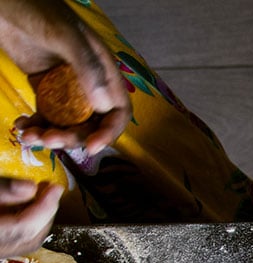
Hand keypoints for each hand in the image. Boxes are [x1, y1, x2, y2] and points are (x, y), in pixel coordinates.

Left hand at [0, 0, 129, 152]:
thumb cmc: (36, 7)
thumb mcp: (64, 35)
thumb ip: (86, 67)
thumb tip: (103, 105)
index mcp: (102, 70)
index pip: (117, 111)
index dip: (109, 132)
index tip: (91, 146)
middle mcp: (87, 81)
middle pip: (90, 123)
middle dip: (72, 136)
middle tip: (50, 139)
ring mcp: (64, 85)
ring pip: (67, 122)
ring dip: (51, 135)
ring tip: (31, 136)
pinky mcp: (43, 86)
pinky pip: (46, 114)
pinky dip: (36, 125)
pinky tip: (23, 127)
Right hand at [0, 177, 59, 255]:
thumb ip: (3, 190)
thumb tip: (31, 187)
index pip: (25, 226)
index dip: (44, 207)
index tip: (56, 188)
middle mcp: (0, 248)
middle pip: (31, 238)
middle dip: (45, 214)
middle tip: (49, 192)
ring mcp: (1, 252)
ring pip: (28, 243)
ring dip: (40, 220)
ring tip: (40, 198)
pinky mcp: (2, 250)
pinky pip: (20, 243)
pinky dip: (30, 227)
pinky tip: (27, 209)